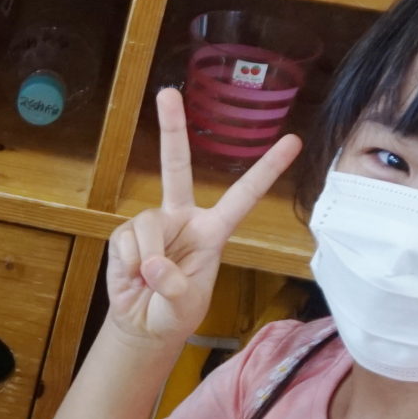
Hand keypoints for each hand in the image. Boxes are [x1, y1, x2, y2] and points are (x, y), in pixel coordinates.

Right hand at [106, 89, 301, 346]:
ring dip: (147, 257)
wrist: (142, 326)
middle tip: (168, 92)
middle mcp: (183, 219)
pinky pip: (126, 240)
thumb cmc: (174, 312)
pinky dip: (128, 264)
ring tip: (147, 281)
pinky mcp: (125, 235)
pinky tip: (132, 276)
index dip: (267, 169)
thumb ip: (175, 285)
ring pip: (148, 224)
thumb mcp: (186, 304)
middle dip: (172, 128)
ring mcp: (153, 224)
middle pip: (177, 167)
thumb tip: (152, 263)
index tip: (293, 141)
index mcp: (212, 231)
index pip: (243, 196)